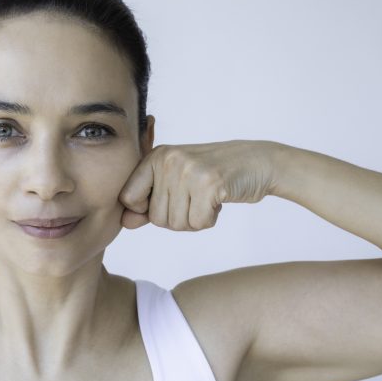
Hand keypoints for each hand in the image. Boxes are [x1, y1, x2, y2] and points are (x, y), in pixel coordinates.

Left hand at [118, 140, 277, 229]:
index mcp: (155, 157)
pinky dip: (209, 220)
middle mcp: (168, 160)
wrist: (256, 161)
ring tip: (206, 198)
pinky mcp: (210, 184)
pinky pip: (198, 223)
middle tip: (195, 198)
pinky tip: (217, 201)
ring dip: (194, 219)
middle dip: (178, 217)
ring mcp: (189, 171)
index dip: (146, 210)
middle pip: (156, 218)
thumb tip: (124, 223)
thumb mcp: (175, 182)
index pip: (128, 198)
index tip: (170, 199)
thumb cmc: (211, 175)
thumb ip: (148, 202)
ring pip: (176, 223)